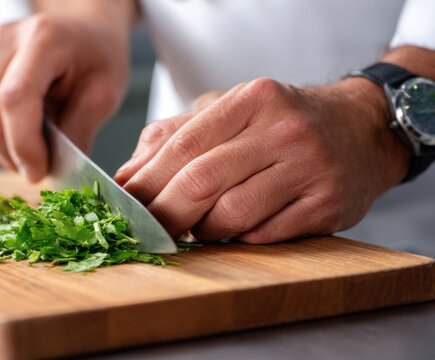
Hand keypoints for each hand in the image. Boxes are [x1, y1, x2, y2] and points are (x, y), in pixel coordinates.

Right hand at [0, 12, 129, 181]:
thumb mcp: (106, 92)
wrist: (84, 31)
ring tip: (41, 153)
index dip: (23, 144)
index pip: (15, 98)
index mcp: (43, 39)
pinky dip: (2, 143)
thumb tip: (58, 170)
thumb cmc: (98, 56)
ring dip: (7, 153)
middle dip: (14, 155)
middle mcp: (6, 42)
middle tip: (44, 170)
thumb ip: (81, 129)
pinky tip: (28, 140)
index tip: (40, 172)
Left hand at [115, 78, 409, 242]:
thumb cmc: (281, 122)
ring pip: (232, 215)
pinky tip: (235, 229)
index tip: (123, 204)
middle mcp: (284, 130)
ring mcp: (310, 168)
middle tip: (150, 229)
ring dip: (204, 230)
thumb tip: (126, 177)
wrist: (360, 128)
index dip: (147, 181)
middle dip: (166, 214)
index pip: (183, 145)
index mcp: (251, 100)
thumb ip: (174, 137)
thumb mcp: (229, 111)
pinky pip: (266, 235)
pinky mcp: (328, 205)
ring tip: (199, 225)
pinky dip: (240, 238)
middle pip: (202, 182)